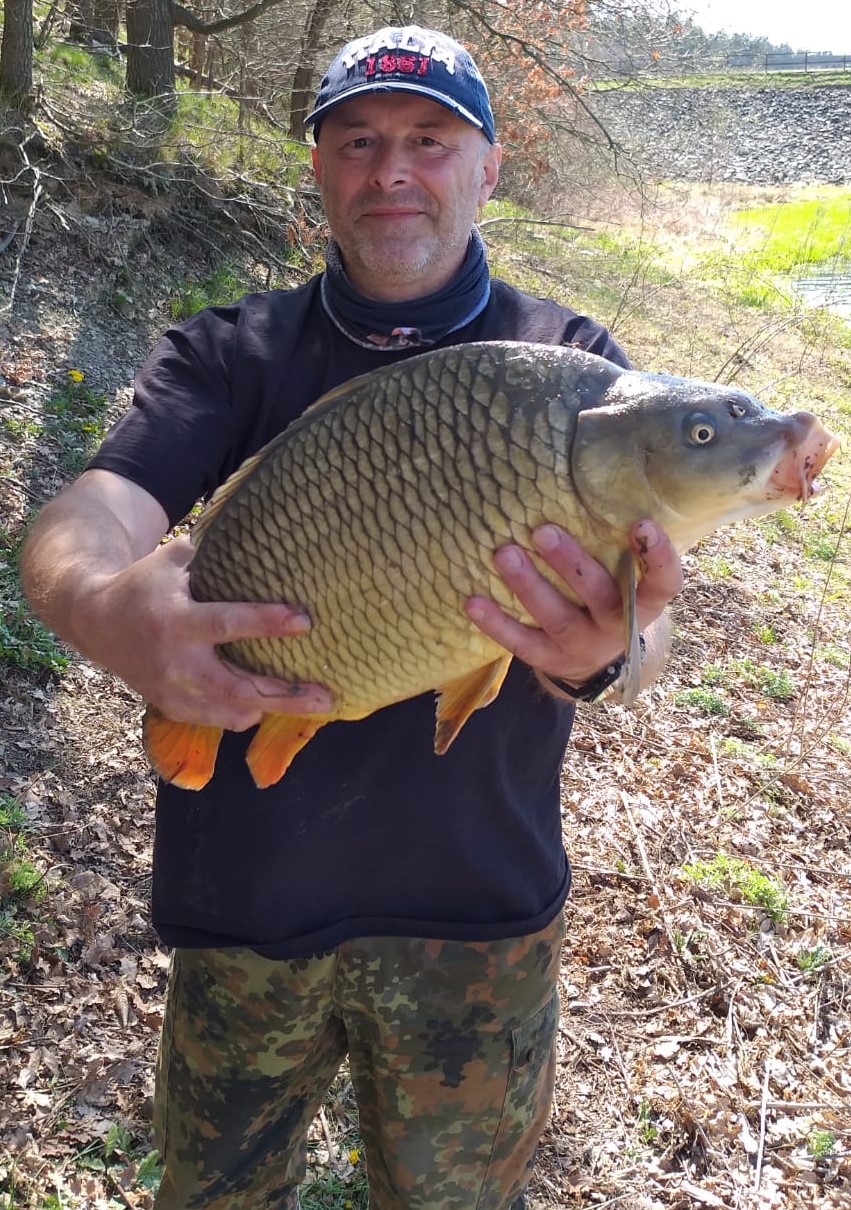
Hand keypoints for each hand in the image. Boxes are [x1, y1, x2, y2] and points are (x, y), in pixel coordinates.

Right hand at [79, 535, 332, 729]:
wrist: (95, 621)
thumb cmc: (146, 583)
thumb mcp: (174, 560)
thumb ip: (217, 557)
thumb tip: (269, 540)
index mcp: (177, 620)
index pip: (227, 624)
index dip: (266, 623)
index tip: (305, 621)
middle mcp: (176, 662)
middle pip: (237, 688)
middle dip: (284, 694)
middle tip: (326, 695)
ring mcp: (173, 691)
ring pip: (231, 713)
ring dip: (274, 709)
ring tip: (314, 704)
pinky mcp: (172, 708)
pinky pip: (217, 721)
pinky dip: (246, 714)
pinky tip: (273, 704)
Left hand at [465, 520, 682, 683]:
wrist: (598, 660)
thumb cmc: (611, 595)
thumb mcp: (626, 574)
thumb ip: (615, 539)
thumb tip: (596, 463)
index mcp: (644, 602)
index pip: (663, 582)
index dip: (658, 556)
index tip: (641, 523)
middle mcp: (617, 626)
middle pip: (599, 596)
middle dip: (572, 565)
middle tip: (543, 532)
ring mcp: (583, 646)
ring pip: (557, 618)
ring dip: (529, 586)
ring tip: (503, 554)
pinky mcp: (550, 660)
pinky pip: (522, 644)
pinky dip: (497, 624)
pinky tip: (472, 602)